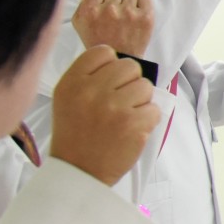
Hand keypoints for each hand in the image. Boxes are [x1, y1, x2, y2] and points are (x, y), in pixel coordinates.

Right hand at [48, 44, 160, 185]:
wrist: (79, 171)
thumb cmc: (76, 134)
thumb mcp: (68, 98)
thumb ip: (89, 76)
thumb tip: (119, 60)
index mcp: (72, 82)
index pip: (104, 52)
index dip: (111, 66)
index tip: (107, 84)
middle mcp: (91, 91)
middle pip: (130, 66)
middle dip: (130, 83)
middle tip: (119, 103)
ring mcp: (114, 107)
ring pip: (145, 86)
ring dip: (140, 102)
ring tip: (123, 117)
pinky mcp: (133, 123)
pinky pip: (154, 108)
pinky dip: (147, 119)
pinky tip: (131, 130)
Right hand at [71, 0, 154, 56]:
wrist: (119, 59)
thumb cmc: (99, 42)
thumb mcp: (80, 24)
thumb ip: (84, 5)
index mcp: (90, 11)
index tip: (101, 6)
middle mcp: (108, 10)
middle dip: (113, 3)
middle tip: (113, 17)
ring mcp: (128, 13)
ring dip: (126, 3)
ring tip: (124, 18)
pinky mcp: (145, 16)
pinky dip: (141, 2)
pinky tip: (136, 13)